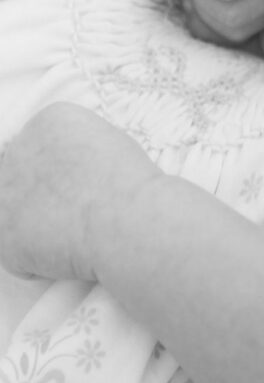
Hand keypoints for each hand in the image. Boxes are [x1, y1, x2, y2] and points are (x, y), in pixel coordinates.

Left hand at [0, 103, 155, 282]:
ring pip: (15, 213)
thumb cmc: (131, 182)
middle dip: (47, 194)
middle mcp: (16, 151)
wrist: (126, 218)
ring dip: (39, 224)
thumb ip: (79, 149)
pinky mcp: (1, 234)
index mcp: (47, 122)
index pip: (44, 146)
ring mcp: (3, 193)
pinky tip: (67, 253)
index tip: (88, 182)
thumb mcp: (112, 141)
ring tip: (76, 232)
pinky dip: (39, 261)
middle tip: (80, 209)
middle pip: (23, 176)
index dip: (66, 170)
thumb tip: (74, 171)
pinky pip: (15, 253)